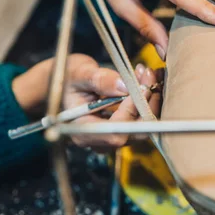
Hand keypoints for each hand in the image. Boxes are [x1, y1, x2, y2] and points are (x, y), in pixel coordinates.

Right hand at [12, 54, 160, 147]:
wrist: (64, 83)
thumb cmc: (66, 79)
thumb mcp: (79, 74)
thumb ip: (100, 80)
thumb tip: (125, 86)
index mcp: (82, 131)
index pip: (115, 132)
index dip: (131, 112)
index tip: (139, 86)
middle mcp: (99, 139)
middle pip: (135, 134)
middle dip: (147, 105)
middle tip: (149, 78)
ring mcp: (112, 136)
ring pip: (143, 127)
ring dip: (150, 101)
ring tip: (147, 75)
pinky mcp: (122, 129)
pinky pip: (142, 120)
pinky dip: (148, 101)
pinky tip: (146, 81)